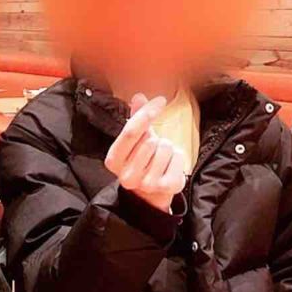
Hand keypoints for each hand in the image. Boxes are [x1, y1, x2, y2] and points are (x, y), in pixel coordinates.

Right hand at [104, 93, 186, 211]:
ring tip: (160, 160)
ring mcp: (146, 183)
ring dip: (167, 149)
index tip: (160, 101)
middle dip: (156, 139)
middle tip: (152, 151)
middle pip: (150, 140)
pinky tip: (169, 167)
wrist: (151, 194)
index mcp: (113, 160)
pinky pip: (178, 158)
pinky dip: (178, 158)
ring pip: (165, 147)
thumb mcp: (135, 141)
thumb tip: (138, 96)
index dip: (146, 113)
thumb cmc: (142, 161)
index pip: (130, 131)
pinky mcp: (166, 187)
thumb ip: (136, 119)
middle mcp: (126, 175)